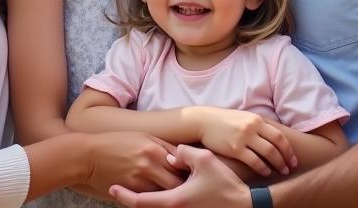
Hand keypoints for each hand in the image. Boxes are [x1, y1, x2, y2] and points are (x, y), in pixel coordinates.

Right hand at [84, 132, 183, 199]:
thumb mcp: (141, 137)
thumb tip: (180, 158)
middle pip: (178, 181)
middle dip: (185, 186)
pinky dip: (157, 200)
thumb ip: (161, 146)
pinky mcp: (131, 192)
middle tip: (189, 189)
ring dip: (173, 195)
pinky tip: (159, 199)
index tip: (193, 174)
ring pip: (167, 194)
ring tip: (177, 196)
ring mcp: (141, 179)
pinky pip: (151, 199)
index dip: (189, 170)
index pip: (181, 162)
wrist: (89, 155)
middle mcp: (150, 163)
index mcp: (154, 147)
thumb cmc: (116, 143)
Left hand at [110, 144, 252, 206]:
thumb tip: (171, 157)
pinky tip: (160, 192)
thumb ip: (183, 154)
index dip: (124, 195)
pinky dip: (161, 203)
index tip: (112, 188)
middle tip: (120, 185)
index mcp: (174, 200)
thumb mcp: (204, 159)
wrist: (245, 206)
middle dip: (132, 199)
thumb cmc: (224, 183)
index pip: (141, 201)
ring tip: (137, 187)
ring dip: (147, 201)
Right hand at [196, 108, 296, 176]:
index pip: (279, 135)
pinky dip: (263, 168)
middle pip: (276, 144)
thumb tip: (273, 137)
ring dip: (277, 164)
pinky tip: (266, 172)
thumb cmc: (224, 121)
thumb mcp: (243, 117)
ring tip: (281, 172)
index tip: (293, 159)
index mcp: (256, 118)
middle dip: (286, 158)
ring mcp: (244, 137)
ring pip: (268, 153)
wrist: (204, 121)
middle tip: (290, 168)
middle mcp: (252, 126)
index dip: (289, 149)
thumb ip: (257, 125)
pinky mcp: (235, 148)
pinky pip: (254, 161)